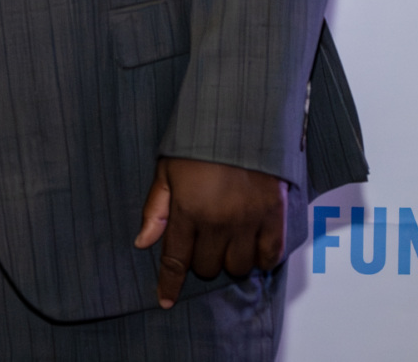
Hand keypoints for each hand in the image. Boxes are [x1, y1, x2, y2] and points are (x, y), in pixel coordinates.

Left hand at [133, 156, 286, 307]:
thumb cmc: (200, 143)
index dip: (169, 284)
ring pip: (237, 267)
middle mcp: (218, 222)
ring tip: (228, 242)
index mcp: (188, 210)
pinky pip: (269, 256)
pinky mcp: (275, 216)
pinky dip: (261, 258)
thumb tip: (142, 243)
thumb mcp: (167, 170)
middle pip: (207, 267)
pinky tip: (253, 246)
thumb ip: (156, 209)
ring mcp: (249, 221)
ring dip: (230, 261)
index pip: (176, 260)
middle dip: (200, 261)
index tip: (165, 300)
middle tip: (203, 242)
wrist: (243, 118)